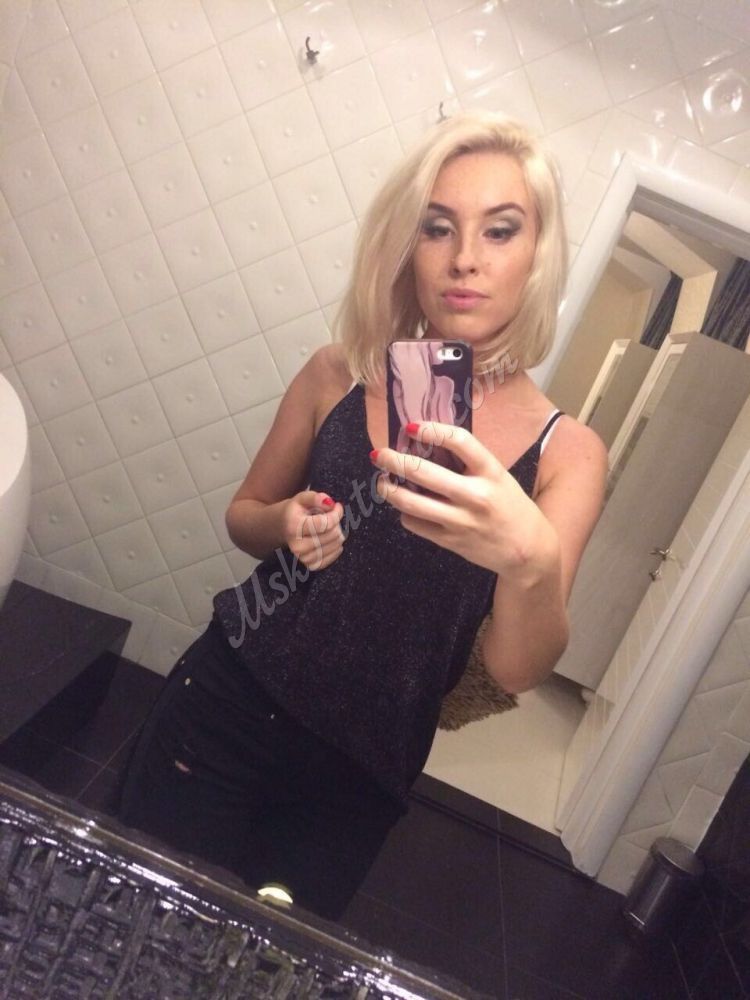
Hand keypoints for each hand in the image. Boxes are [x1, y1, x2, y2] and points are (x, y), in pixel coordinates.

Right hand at [282, 490, 344, 570]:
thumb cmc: (295, 512)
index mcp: (294, 527)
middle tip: (331, 518)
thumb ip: (314, 497)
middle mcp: (297, 546)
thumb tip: (329, 503)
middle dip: (336, 524)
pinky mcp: (311, 565)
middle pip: (332, 535)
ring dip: (337, 534)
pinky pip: (333, 557)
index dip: (336, 513)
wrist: (282, 528)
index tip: (337, 506)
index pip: (325, 523)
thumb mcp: (301, 498)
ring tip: (329, 527)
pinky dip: (336, 547)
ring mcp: (304, 558)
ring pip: (335, 546)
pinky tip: (332, 539)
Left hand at [372, 422, 558, 583]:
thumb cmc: (510, 506)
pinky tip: (406, 507)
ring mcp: (461, 521)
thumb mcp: (499, 478)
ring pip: (411, 503)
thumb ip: (469, 464)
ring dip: (390, 490)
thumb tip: (428, 445)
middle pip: (424, 473)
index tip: (411, 426)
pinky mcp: (450, 541)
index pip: (460, 441)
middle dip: (394, 461)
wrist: (527, 551)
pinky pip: (415, 524)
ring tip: (383, 482)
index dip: (432, 430)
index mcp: (492, 472)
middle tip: (380, 454)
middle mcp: (476, 496)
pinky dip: (405, 513)